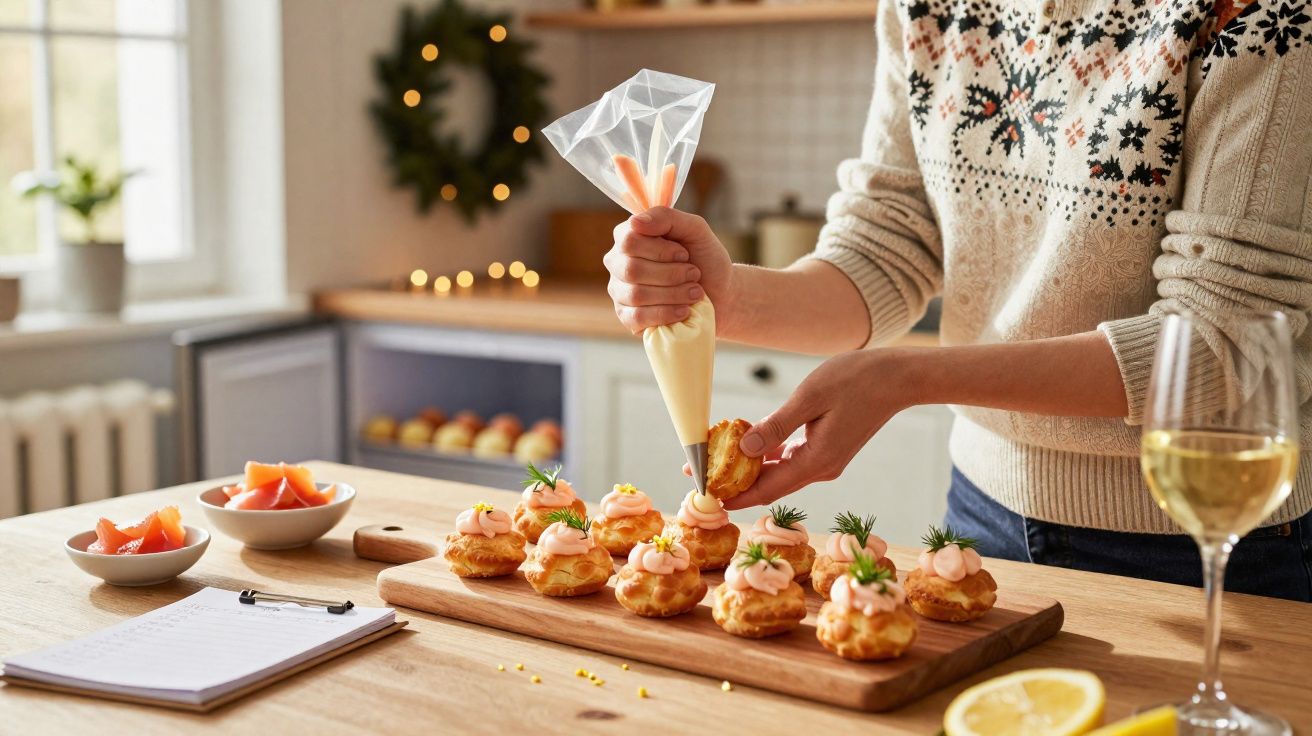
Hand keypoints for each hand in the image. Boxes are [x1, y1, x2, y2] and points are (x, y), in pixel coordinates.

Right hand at [604, 207, 733, 333]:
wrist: (721, 293)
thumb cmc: (705, 258)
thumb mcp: (694, 230)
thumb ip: (667, 217)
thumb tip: (635, 222)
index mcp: (629, 237)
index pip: (629, 241)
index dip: (660, 250)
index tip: (685, 254)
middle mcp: (618, 263)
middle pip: (632, 270)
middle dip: (671, 274)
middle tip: (694, 274)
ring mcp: (620, 291)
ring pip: (636, 295)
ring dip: (673, 294)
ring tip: (695, 292)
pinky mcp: (627, 317)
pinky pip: (637, 318)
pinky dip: (665, 314)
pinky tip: (683, 311)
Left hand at [721, 349, 919, 509]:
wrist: (897, 377)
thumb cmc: (855, 380)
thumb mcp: (810, 398)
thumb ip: (776, 427)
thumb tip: (744, 451)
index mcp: (816, 462)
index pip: (767, 490)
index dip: (734, 496)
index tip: (705, 496)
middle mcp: (820, 468)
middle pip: (769, 485)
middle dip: (733, 483)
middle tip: (698, 475)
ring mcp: (824, 460)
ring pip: (778, 472)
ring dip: (747, 469)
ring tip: (714, 460)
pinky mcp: (826, 448)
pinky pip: (789, 458)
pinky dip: (767, 455)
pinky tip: (746, 445)